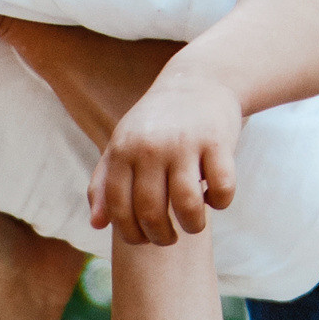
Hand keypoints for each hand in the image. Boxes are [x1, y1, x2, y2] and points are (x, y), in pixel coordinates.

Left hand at [89, 63, 243, 244]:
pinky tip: (213, 196)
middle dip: (161, 237)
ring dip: (192, 226)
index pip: (119, 208)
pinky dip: (220, 202)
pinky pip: (221, 189)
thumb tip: (97, 225)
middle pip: (152, 212)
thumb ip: (104, 184)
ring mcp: (184, 143)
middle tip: (170, 237)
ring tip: (193, 223)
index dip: (131, 234)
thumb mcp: (122, 145)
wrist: (198, 80)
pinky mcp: (218, 141)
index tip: (144, 239)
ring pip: (187, 205)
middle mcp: (150, 146)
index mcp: (123, 150)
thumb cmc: (156, 124)